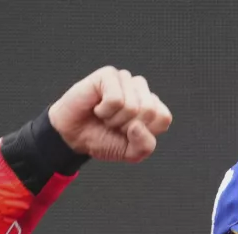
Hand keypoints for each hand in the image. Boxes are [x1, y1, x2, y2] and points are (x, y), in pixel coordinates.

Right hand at [48, 66, 172, 162]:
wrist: (74, 137)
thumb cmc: (102, 139)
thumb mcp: (131, 152)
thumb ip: (145, 146)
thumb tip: (137, 126)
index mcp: (151, 106)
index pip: (163, 117)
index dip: (144, 131)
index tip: (128, 132)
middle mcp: (140, 90)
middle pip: (149, 110)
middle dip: (128, 125)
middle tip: (114, 124)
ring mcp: (125, 80)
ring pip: (132, 106)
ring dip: (115, 119)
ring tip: (105, 116)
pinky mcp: (108, 75)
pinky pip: (115, 99)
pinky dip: (104, 110)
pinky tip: (97, 107)